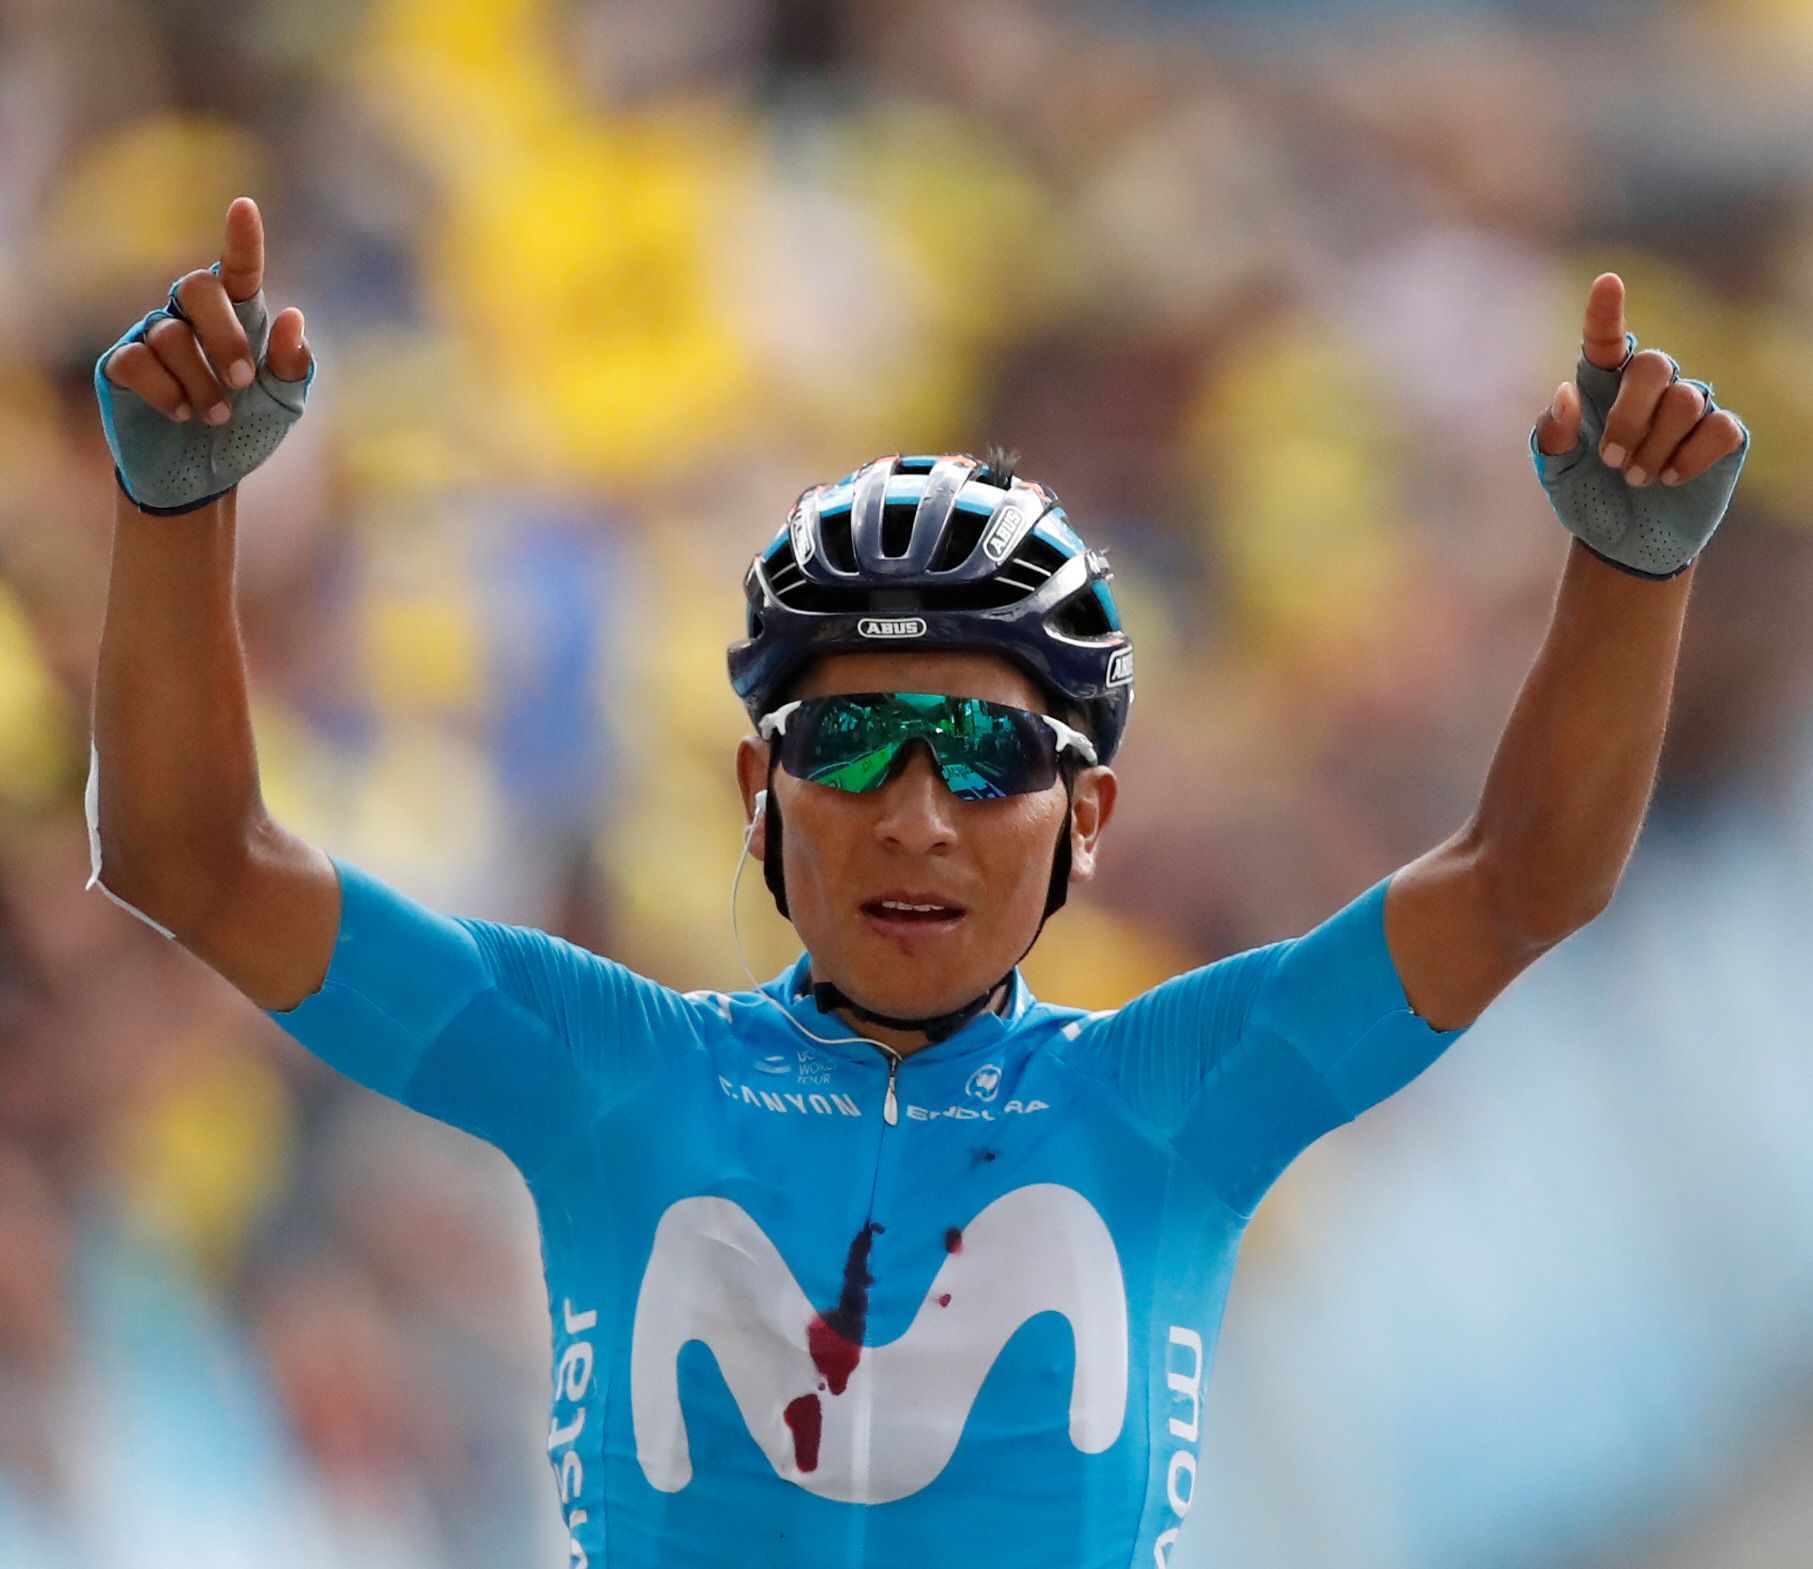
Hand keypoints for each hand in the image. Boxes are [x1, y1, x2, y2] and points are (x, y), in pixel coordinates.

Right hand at [96, 197, 314, 513]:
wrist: (204, 478)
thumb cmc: (248, 429)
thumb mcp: (284, 403)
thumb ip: (293, 364)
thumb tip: (292, 317)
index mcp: (237, 317)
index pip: (238, 269)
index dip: (241, 239)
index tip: (245, 208)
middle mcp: (191, 317)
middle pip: (197, 286)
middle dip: (225, 334)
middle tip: (243, 381)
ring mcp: (152, 337)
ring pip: (170, 334)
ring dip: (202, 383)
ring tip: (216, 416)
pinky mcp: (121, 366)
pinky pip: (137, 361)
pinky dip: (166, 392)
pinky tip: (181, 414)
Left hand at [1529, 274, 1747, 578]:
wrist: (1622, 544)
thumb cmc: (1586, 497)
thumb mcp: (1556, 472)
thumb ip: (1552, 434)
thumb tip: (1565, 393)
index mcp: (1603, 385)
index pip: (1606, 339)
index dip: (1607, 312)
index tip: (1606, 282)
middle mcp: (1650, 387)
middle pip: (1654, 365)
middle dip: (1630, 417)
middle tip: (1611, 462)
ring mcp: (1689, 407)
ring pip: (1685, 400)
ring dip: (1655, 448)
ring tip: (1637, 480)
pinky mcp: (1722, 435)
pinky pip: (1718, 427)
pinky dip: (1690, 458)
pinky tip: (1672, 480)